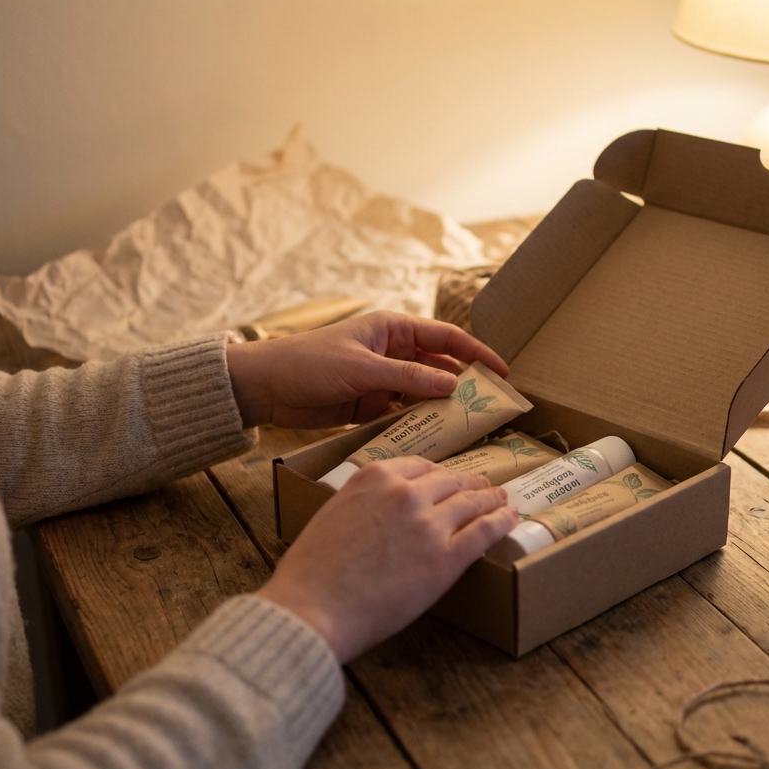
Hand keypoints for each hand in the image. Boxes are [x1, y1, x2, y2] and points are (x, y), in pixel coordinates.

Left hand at [225, 311, 508, 428]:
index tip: (503, 371)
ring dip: (441, 409)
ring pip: (423, 394)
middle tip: (492, 409)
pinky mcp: (369, 406)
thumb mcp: (362, 369)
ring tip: (468, 429)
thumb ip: (408, 378)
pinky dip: (418, 425)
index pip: (446, 338)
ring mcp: (381, 380)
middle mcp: (392, 352)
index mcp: (392, 329)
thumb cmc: (309, 364)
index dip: (476, 352)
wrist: (265, 387)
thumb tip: (453, 386)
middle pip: (439, 368)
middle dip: (464, 386)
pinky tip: (434, 440)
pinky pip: (403, 415)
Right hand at [256, 456, 517, 662]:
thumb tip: (379, 511)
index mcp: (375, 477)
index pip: (419, 467)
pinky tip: (510, 519)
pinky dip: (501, 522)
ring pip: (471, 503)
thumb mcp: (333, 513)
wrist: (313, 607)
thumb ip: (362, 502)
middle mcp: (406, 493)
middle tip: (484, 487)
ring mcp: (429, 523)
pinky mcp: (446, 558)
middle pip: (449, 482)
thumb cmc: (312, 571)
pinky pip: (484, 532)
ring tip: (502, 500)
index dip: (439, 474)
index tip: (447, 478)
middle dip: (469, 484)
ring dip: (490, 499)